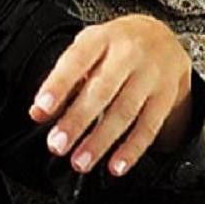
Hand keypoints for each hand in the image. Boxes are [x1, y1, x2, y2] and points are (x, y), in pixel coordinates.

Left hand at [28, 14, 192, 176]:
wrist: (162, 37)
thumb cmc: (114, 46)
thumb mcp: (87, 49)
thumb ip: (63, 80)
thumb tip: (38, 113)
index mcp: (101, 38)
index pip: (76, 61)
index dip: (58, 85)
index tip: (41, 109)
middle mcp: (128, 54)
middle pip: (101, 91)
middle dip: (77, 121)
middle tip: (57, 145)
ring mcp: (151, 75)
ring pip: (125, 112)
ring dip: (100, 141)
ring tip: (80, 162)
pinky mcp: (167, 96)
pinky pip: (149, 127)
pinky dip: (132, 150)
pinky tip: (115, 166)